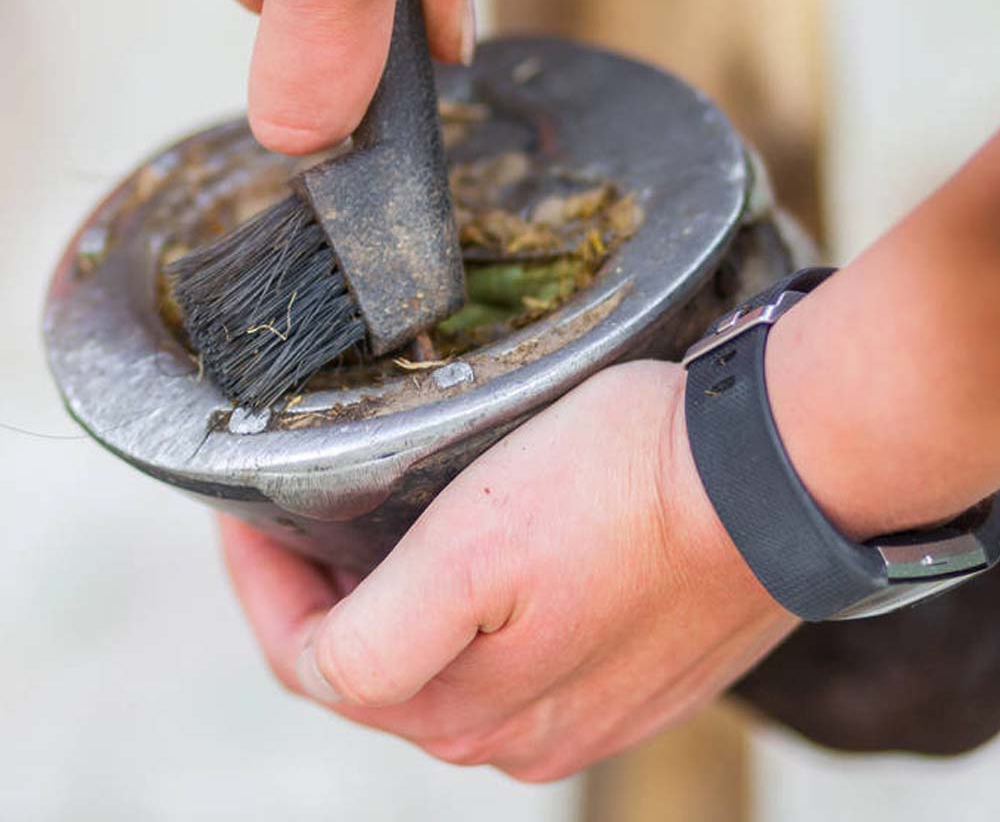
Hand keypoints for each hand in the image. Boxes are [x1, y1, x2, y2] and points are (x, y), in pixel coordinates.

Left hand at [220, 361, 794, 780]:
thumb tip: (328, 669)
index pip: (316, 664)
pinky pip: (511, 661)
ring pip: (441, 671)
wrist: (770, 474)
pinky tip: (473, 572)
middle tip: (301, 522)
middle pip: (376, 675)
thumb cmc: (624, 485)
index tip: (246, 513)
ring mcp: (578, 710)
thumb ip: (381, 638)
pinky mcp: (625, 676)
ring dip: (394, 612)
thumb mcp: (475, 548)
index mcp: (468, 709)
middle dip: (322, 603)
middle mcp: (517, 732)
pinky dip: (466, 620)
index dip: (263, 586)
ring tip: (372, 541)